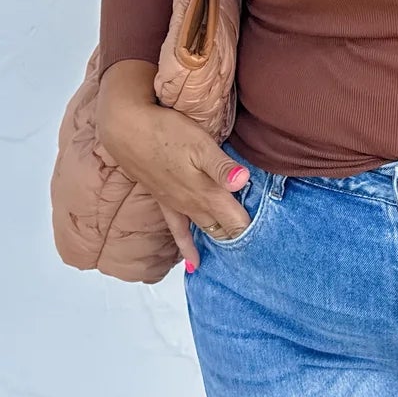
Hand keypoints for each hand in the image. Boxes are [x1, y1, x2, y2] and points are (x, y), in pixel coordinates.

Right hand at [96, 88, 254, 273]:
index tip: (271, 241)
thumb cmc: (167, 133)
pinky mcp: (165, 202)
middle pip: (226, 229)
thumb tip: (243, 181)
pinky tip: (193, 264)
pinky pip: (179, 232)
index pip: (239, 222)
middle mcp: (196, 206)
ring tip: (238, 257)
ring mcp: (180, 206)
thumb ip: (222, 167)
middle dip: (242, 238)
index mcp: (209, 193)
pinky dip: (188, 248)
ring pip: (207, 231)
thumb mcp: (201, 145)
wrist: (127, 132)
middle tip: (260, 251)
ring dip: (221, 241)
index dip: (255, 230)